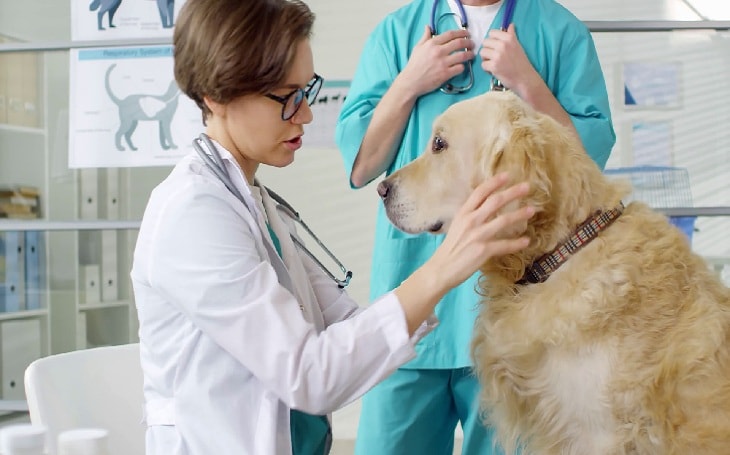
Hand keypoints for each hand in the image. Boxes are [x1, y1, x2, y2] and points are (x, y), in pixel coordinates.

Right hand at [398, 26, 474, 97]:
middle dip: (468, 42)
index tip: (467, 34)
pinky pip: (460, 68)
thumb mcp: (417, 48)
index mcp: (432, 44)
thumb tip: (428, 27)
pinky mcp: (445, 74)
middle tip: (471, 44)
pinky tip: (462, 66)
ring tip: (472, 54)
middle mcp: (438, 51)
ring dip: (470, 54)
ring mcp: (443, 63)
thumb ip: (425, 37)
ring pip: (462, 56)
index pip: (451, 34)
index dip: (461, 32)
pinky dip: (463, 66)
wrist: (411, 82)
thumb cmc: (414, 65)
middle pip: (459, 43)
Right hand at [430, 173, 532, 289]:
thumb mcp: (457, 226)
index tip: (507, 175)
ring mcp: (477, 235)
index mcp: (463, 213)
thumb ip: (470, 216)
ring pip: (504, 220)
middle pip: (495, 201)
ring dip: (520, 214)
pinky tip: (526, 241)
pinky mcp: (483, 250)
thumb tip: (485, 209)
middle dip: (513, 192)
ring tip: (532, 210)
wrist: (441, 269)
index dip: (494, 182)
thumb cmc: (450, 249)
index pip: (480, 192)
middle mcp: (470, 221)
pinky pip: (505, 245)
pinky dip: (517, 243)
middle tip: (527, 187)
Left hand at [479, 24, 540, 95]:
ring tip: (494, 63)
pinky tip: (494, 70)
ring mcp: (498, 56)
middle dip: (488, 50)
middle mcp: (503, 45)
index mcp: (509, 38)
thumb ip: (512, 35)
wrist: (525, 78)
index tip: (496, 46)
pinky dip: (487, 69)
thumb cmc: (521, 62)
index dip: (492, 40)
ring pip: (482, 53)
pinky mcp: (494, 66)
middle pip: (485, 43)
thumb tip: (511, 25)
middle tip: (494, 57)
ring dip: (486, 59)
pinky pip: (483, 64)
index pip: (491, 33)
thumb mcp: (518, 45)